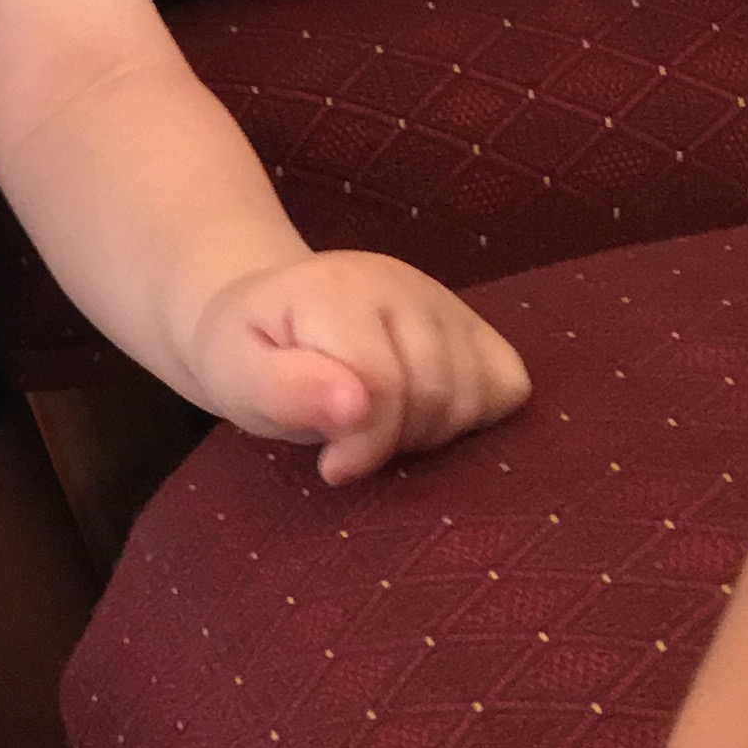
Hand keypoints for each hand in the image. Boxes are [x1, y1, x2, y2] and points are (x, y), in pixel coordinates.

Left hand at [186, 250, 530, 481]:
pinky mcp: (472, 321)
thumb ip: (286, 392)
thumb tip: (354, 407)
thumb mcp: (239, 378)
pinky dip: (475, 415)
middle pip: (435, 393)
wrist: (268, 315)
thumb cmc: (248, 355)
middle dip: (394, 441)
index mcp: (338, 290)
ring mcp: (443, 298)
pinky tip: (425, 413)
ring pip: (475, 394)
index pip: (383, 387)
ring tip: (379, 425)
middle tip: (349, 442)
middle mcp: (401, 281)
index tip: (331, 466)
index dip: (362, 445)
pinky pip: (509, 384)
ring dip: (431, 433)